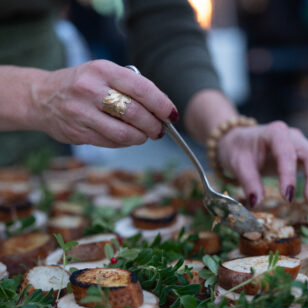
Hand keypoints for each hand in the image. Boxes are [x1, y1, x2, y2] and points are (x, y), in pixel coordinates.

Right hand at [31, 60, 177, 146]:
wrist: (41, 97)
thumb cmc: (81, 84)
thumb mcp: (103, 73)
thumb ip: (129, 87)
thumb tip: (160, 109)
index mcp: (102, 70)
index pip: (141, 88)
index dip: (161, 104)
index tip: (171, 114)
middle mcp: (91, 90)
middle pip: (135, 114)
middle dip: (154, 126)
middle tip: (159, 130)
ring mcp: (82, 113)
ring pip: (123, 134)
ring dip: (141, 137)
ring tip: (145, 135)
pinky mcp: (78, 133)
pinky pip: (111, 143)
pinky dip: (125, 142)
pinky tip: (127, 137)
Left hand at [218, 121, 307, 205]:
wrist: (239, 141)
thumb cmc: (238, 150)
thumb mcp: (238, 164)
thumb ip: (248, 182)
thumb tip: (257, 203)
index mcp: (274, 133)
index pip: (286, 152)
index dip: (288, 175)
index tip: (286, 197)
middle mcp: (291, 136)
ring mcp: (301, 143)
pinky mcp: (305, 153)